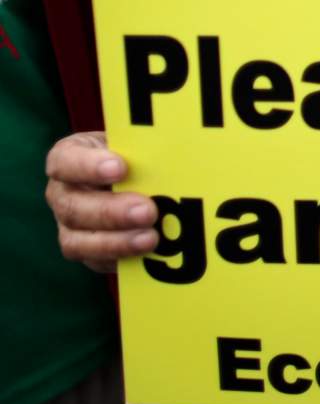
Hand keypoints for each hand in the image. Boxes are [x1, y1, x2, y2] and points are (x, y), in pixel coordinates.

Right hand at [45, 131, 158, 273]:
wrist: (135, 175)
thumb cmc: (134, 152)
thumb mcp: (135, 142)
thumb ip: (144, 148)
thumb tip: (173, 153)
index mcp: (68, 158)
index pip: (64, 161)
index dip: (88, 166)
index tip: (120, 168)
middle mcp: (62, 193)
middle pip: (73, 207)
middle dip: (111, 212)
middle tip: (148, 211)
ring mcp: (69, 225)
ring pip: (77, 241)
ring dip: (116, 242)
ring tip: (151, 239)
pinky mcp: (86, 250)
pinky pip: (96, 261)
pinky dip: (121, 259)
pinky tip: (147, 255)